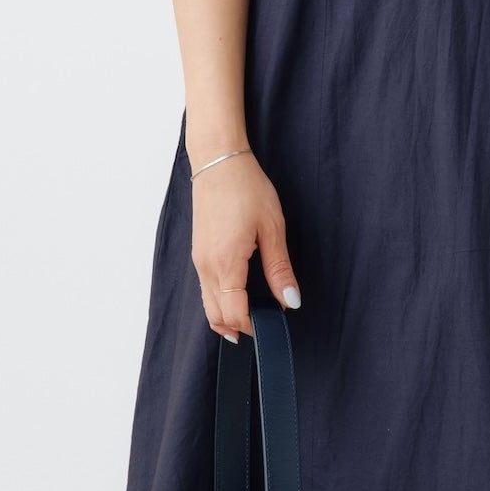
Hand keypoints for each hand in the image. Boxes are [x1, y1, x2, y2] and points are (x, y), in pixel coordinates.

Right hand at [190, 150, 300, 339]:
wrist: (218, 162)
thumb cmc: (246, 188)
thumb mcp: (272, 228)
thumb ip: (279, 269)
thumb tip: (290, 301)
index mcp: (225, 263)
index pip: (235, 314)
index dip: (254, 327)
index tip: (274, 327)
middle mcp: (206, 267)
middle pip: (217, 316)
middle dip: (239, 328)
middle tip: (265, 328)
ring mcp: (199, 260)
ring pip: (208, 305)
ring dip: (227, 317)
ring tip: (254, 318)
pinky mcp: (199, 253)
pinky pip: (206, 289)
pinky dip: (220, 301)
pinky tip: (238, 297)